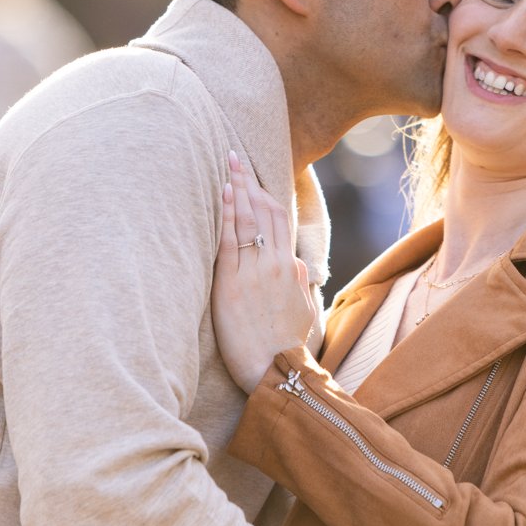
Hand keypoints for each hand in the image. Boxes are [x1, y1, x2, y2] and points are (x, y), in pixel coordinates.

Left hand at [211, 152, 318, 392]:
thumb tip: (297, 268)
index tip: (252, 177)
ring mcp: (254, 272)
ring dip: (237, 188)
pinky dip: (227, 214)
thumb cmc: (286, 347)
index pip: (280, 219)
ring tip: (227, 163)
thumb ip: (299, 286)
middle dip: (248, 180)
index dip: (265, 193)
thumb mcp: (302, 312)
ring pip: (247, 219)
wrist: (276, 371)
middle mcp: (275, 263)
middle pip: (264, 210)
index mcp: (290, 268)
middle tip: (234, 155)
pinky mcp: (232, 284)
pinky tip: (223, 193)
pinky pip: (230, 241)